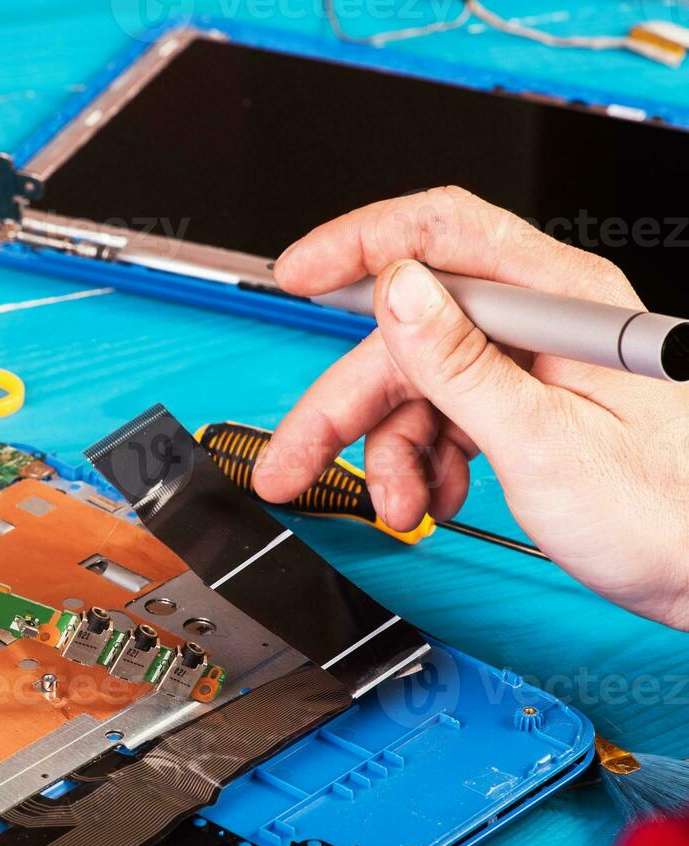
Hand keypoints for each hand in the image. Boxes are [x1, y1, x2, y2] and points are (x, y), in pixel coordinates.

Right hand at [253, 186, 688, 628]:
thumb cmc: (665, 513)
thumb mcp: (545, 440)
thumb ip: (461, 362)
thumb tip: (397, 290)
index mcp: (559, 300)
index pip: (442, 234)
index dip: (359, 246)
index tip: (296, 275)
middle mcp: (538, 323)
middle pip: (407, 336)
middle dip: (342, 405)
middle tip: (292, 460)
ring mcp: (526, 367)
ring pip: (413, 388)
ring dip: (388, 453)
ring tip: (398, 507)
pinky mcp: (519, 408)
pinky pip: (439, 420)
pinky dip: (419, 464)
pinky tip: (430, 497)